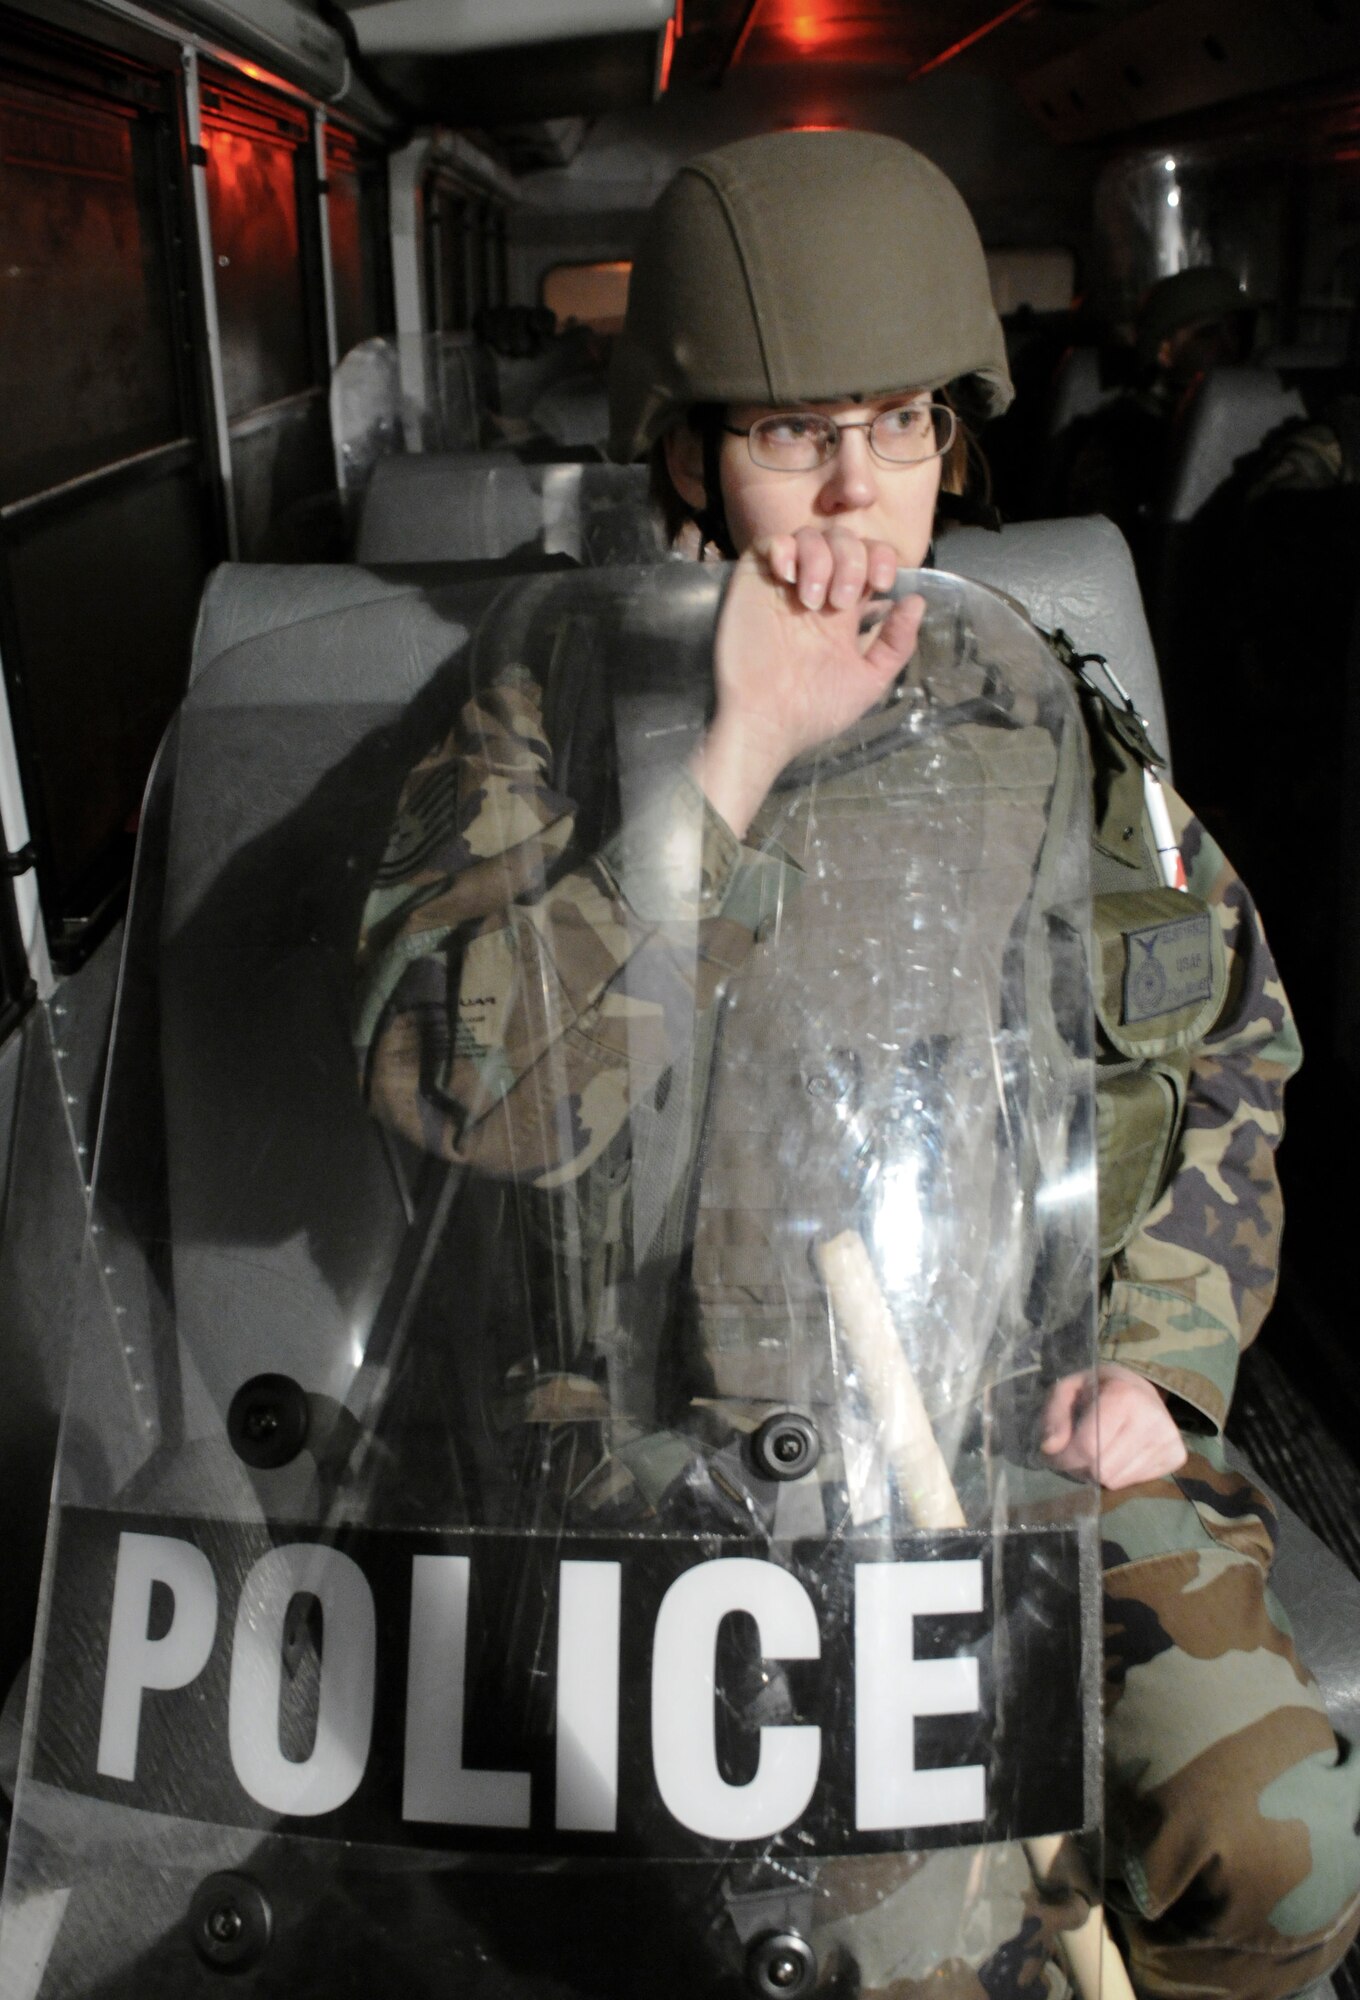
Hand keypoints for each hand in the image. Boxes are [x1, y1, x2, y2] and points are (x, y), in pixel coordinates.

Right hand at [690, 528, 924, 836]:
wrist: (765, 723)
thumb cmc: (815, 711)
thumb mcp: (869, 681)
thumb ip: (896, 643)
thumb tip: (916, 601)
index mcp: (846, 612)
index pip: (870, 560)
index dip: (881, 558)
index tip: (882, 582)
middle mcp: (818, 591)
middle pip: (845, 541)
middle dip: (852, 561)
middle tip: (840, 603)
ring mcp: (785, 586)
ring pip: (811, 535)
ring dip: (821, 559)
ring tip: (811, 601)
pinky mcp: (754, 583)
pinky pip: (771, 542)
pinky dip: (785, 549)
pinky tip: (788, 578)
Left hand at [1040, 1363, 1187, 1489]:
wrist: (1141, 1387)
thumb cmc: (1100, 1388)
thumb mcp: (1068, 1390)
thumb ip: (1054, 1416)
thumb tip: (1050, 1448)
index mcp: (1124, 1396)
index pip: (1087, 1446)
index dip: (1064, 1456)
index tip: (1056, 1453)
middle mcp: (1152, 1419)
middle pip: (1101, 1468)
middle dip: (1080, 1466)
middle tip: (1077, 1451)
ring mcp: (1169, 1439)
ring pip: (1116, 1480)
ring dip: (1098, 1472)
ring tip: (1098, 1451)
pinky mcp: (1177, 1456)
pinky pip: (1133, 1483)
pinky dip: (1118, 1474)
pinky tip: (1120, 1454)